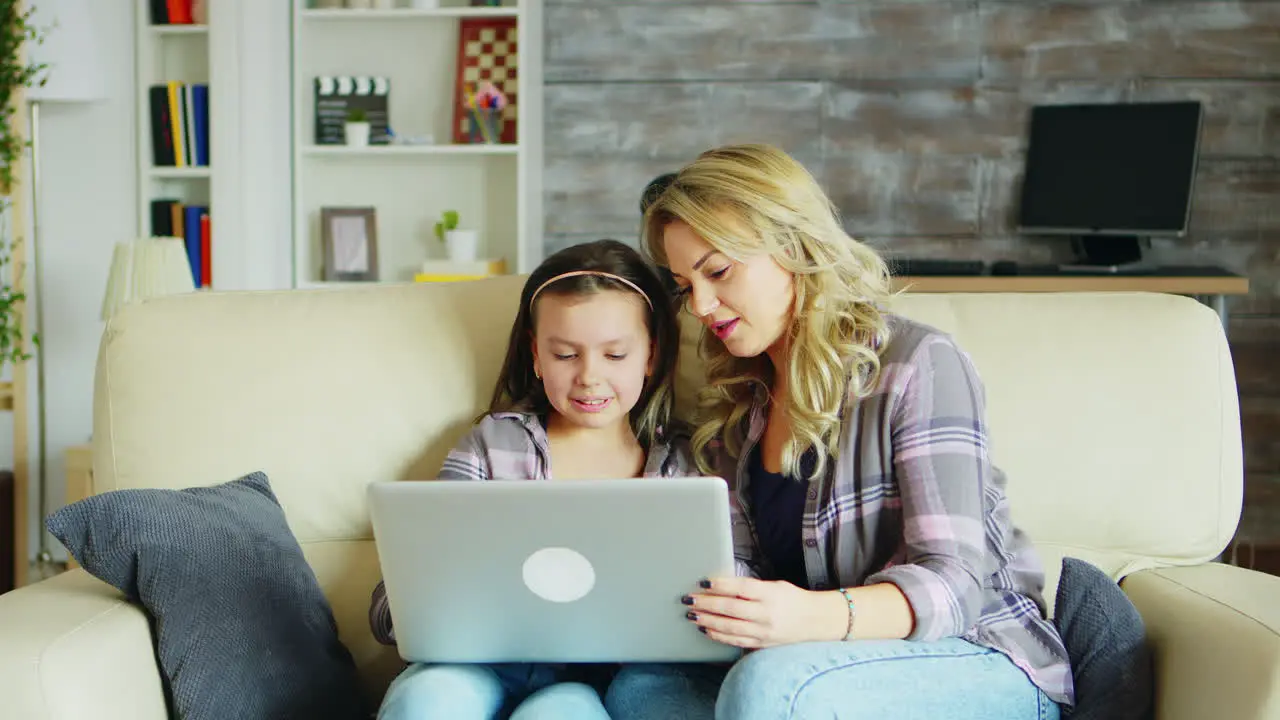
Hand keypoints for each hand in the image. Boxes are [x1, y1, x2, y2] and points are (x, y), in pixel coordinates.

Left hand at [681, 577, 845, 648]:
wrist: (816, 622)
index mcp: (771, 594)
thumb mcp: (776, 585)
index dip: (721, 585)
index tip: (703, 582)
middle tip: (689, 599)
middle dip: (706, 604)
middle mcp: (767, 614)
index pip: (741, 588)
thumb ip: (752, 587)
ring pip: (729, 627)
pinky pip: (735, 641)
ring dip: (707, 620)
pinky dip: (718, 635)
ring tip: (692, 614)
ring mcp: (764, 632)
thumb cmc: (793, 599)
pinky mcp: (761, 644)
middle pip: (731, 608)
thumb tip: (722, 586)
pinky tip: (706, 628)